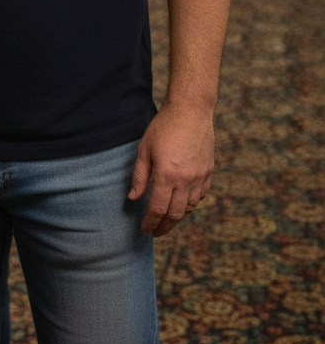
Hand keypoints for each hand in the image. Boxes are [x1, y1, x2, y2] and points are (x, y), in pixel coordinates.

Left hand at [128, 101, 214, 236]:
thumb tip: (134, 198)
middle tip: (156, 232)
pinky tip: (182, 203)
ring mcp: (200, 177)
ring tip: (167, 218)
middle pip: (175, 214)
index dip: (150, 223)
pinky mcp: (209, 172)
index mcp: (167, 175)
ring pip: (189, 207)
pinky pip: (201, 196)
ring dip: (178, 216)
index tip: (144, 230)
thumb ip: (140, 176)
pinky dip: (191, 204)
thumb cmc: (163, 128)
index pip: (158, 209)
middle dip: (164, 226)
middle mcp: (186, 180)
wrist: (190, 112)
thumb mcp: (144, 149)